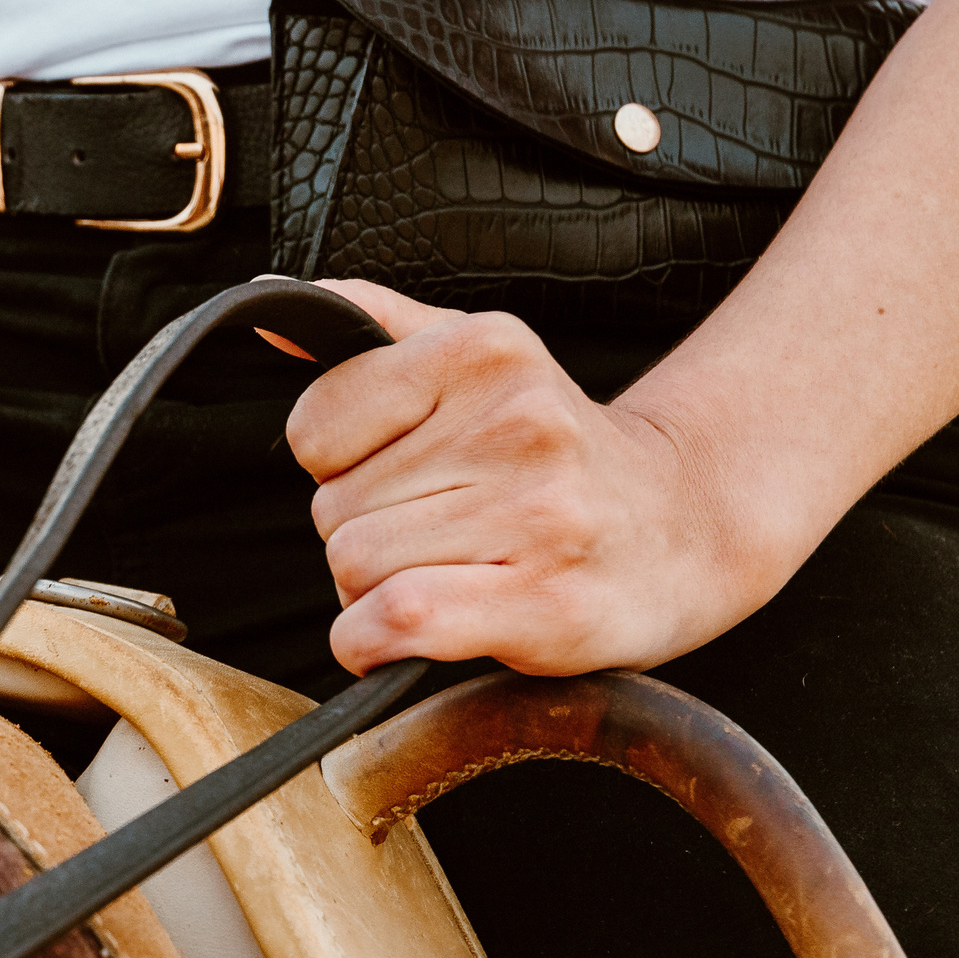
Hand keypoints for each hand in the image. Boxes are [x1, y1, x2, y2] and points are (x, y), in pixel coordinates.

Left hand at [281, 281, 788, 677]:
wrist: (688, 526)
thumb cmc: (561, 451)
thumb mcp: (481, 359)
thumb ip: (373, 329)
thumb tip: (270, 314)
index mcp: (485, 347)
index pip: (314, 426)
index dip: (338, 469)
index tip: (399, 477)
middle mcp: (516, 421)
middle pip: (332, 509)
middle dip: (363, 536)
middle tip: (438, 535)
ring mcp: (537, 513)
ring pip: (355, 568)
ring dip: (375, 594)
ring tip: (452, 573)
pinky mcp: (547, 600)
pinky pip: (396, 620)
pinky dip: (373, 643)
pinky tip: (409, 634)